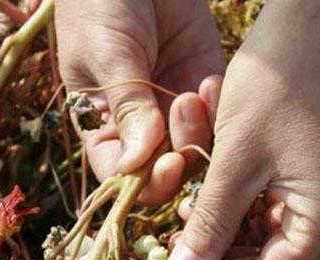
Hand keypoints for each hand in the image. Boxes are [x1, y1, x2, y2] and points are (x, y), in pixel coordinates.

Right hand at [55, 0, 224, 202]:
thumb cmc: (100, 3)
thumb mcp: (107, 54)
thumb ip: (126, 107)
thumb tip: (136, 165)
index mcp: (103, 126)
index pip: (124, 176)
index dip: (148, 182)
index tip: (169, 166)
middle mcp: (140, 124)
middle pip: (167, 168)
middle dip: (182, 153)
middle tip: (183, 112)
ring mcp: (173, 105)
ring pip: (197, 146)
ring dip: (201, 130)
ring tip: (194, 92)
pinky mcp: (202, 83)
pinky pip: (218, 115)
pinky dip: (218, 107)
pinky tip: (209, 81)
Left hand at [164, 0, 319, 259]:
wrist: (311, 20)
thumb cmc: (274, 84)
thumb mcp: (233, 162)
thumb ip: (208, 225)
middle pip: (269, 251)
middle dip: (217, 241)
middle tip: (174, 232)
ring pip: (267, 222)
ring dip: (224, 209)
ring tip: (189, 191)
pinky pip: (278, 195)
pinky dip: (242, 189)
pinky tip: (214, 167)